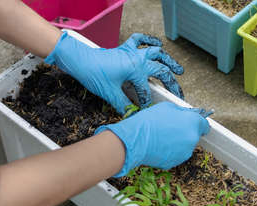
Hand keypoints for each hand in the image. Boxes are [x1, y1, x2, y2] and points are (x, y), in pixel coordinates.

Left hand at [44, 32, 183, 113]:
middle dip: (172, 83)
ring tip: (178, 70)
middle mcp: (138, 59)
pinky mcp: (125, 49)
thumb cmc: (93, 74)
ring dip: (169, 61)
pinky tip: (158, 44)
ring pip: (157, 53)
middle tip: (178, 93)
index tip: (148, 111)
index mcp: (135, 70)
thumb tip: (131, 114)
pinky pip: (140, 40)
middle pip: (161, 71)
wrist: (78, 59)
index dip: (147, 102)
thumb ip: (123, 104)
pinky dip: (150, 40)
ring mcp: (133, 52)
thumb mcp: (109, 93)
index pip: (147, 90)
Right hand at [95, 102, 209, 176]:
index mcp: (193, 123)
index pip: (204, 124)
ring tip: (162, 135)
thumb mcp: (167, 107)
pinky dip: (170, 150)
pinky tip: (158, 145)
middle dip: (185, 131)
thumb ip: (181, 112)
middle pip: (194, 135)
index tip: (194, 122)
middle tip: (170, 126)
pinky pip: (176, 154)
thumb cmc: (149, 121)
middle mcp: (192, 139)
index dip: (199, 122)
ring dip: (178, 141)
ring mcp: (185, 152)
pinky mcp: (175, 162)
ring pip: (185, 145)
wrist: (135, 140)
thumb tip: (186, 114)